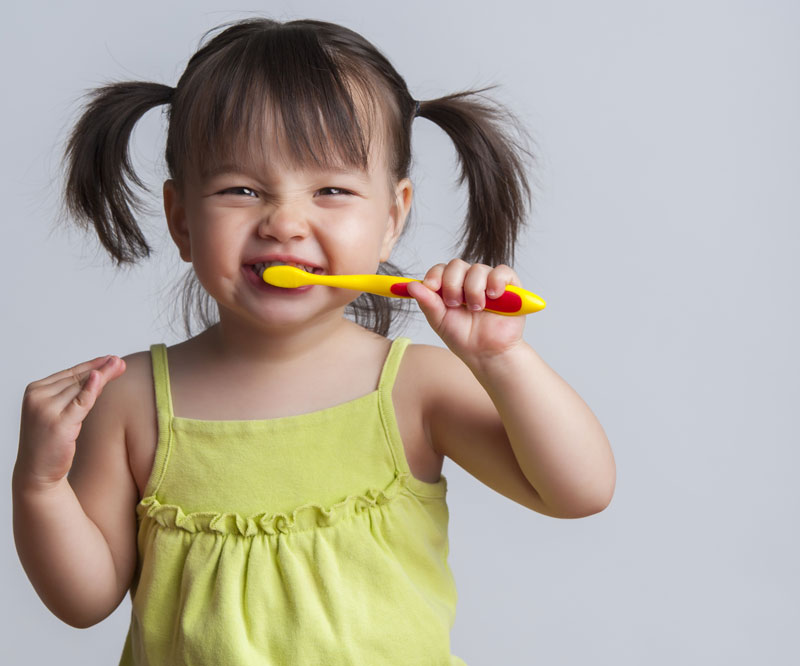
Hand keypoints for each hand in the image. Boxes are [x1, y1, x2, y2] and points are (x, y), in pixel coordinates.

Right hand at [15, 355, 125, 491]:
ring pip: (81, 388)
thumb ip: (77, 394)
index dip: (92, 365)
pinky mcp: (58, 423)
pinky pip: (80, 403)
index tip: (110, 358)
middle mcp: (37, 397)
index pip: (69, 374)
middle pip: (76, 379)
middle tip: (120, 361)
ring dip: (102, 376)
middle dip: (100, 369)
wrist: (36, 472)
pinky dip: (91, 389)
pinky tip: (100, 377)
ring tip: (120, 365)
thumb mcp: (61, 413)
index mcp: (35, 390)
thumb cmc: (50, 442)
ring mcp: (46, 410)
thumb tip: (100, 374)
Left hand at [406, 259, 526, 366]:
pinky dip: (496, 281)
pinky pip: (502, 272)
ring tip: (476, 309)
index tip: (431, 287)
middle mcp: (469, 280)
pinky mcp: (509, 286)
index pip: (440, 269)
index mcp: (450, 286)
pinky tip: (493, 296)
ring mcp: (489, 282)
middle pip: (457, 265)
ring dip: (474, 290)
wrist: (486, 353)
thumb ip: (426, 302)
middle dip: (452, 284)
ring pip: (478, 269)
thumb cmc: (463, 338)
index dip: (434, 275)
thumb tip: (410, 285)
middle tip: (455, 304)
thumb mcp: (439, 320)